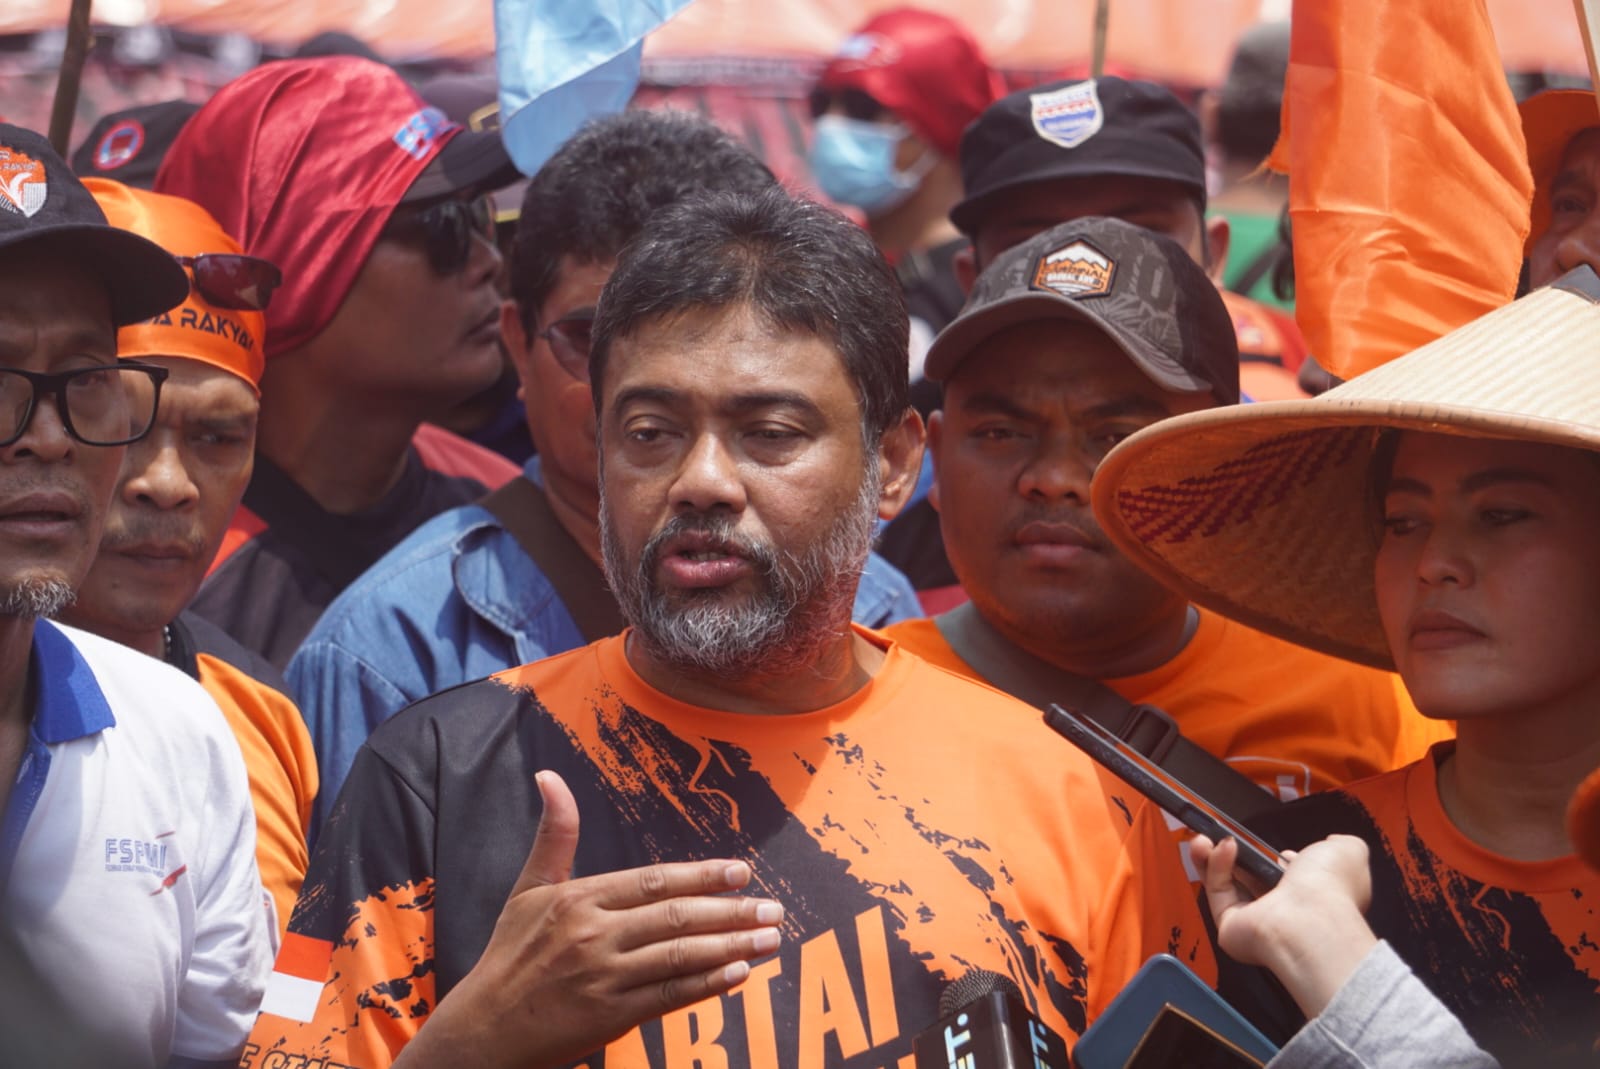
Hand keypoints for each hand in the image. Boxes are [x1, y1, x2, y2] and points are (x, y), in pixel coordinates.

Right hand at [395, 771, 782, 1068]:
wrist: (483, 1029)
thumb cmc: (511, 955)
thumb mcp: (528, 889)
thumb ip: (554, 835)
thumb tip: (549, 776)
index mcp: (580, 899)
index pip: (654, 881)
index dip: (702, 876)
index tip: (741, 872)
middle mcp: (594, 935)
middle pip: (675, 917)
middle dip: (731, 912)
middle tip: (773, 908)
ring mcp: (604, 978)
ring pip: (679, 956)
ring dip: (731, 946)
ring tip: (770, 939)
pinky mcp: (610, 1017)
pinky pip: (669, 997)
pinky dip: (706, 985)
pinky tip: (739, 974)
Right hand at [1191, 833, 1376, 1018]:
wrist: (1308, 918)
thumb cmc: (1330, 888)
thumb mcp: (1347, 850)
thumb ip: (1340, 842)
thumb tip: (1331, 840)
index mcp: (1311, 897)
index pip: (1287, 877)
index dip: (1276, 858)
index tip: (1269, 846)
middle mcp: (1282, 911)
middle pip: (1250, 878)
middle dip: (1236, 855)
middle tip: (1224, 835)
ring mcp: (1254, 920)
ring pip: (1227, 883)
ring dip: (1215, 857)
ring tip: (1207, 835)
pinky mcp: (1230, 926)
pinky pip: (1218, 891)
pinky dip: (1216, 866)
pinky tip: (1223, 846)